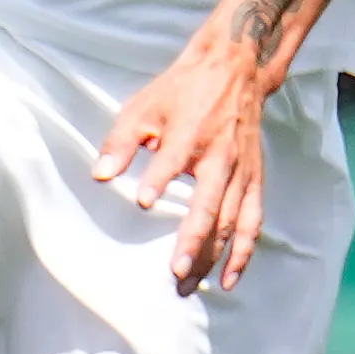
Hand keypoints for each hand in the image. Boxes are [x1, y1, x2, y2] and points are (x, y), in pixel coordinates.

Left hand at [97, 28, 269, 294]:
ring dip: (213, 255)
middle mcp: (221, 157)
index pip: (173, 159)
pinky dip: (243, 252)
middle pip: (209, 205)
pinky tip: (227, 279)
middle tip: (175, 273)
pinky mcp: (254, 180)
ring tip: (191, 285)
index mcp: (191, 133)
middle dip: (193, 240)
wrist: (236, 68)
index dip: (160, 179)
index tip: (145, 203)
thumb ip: (121, 141)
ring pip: (230, 222)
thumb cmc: (182, 90)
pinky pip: (252, 222)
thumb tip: (101, 175)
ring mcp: (241, 172)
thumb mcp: (144, 105)